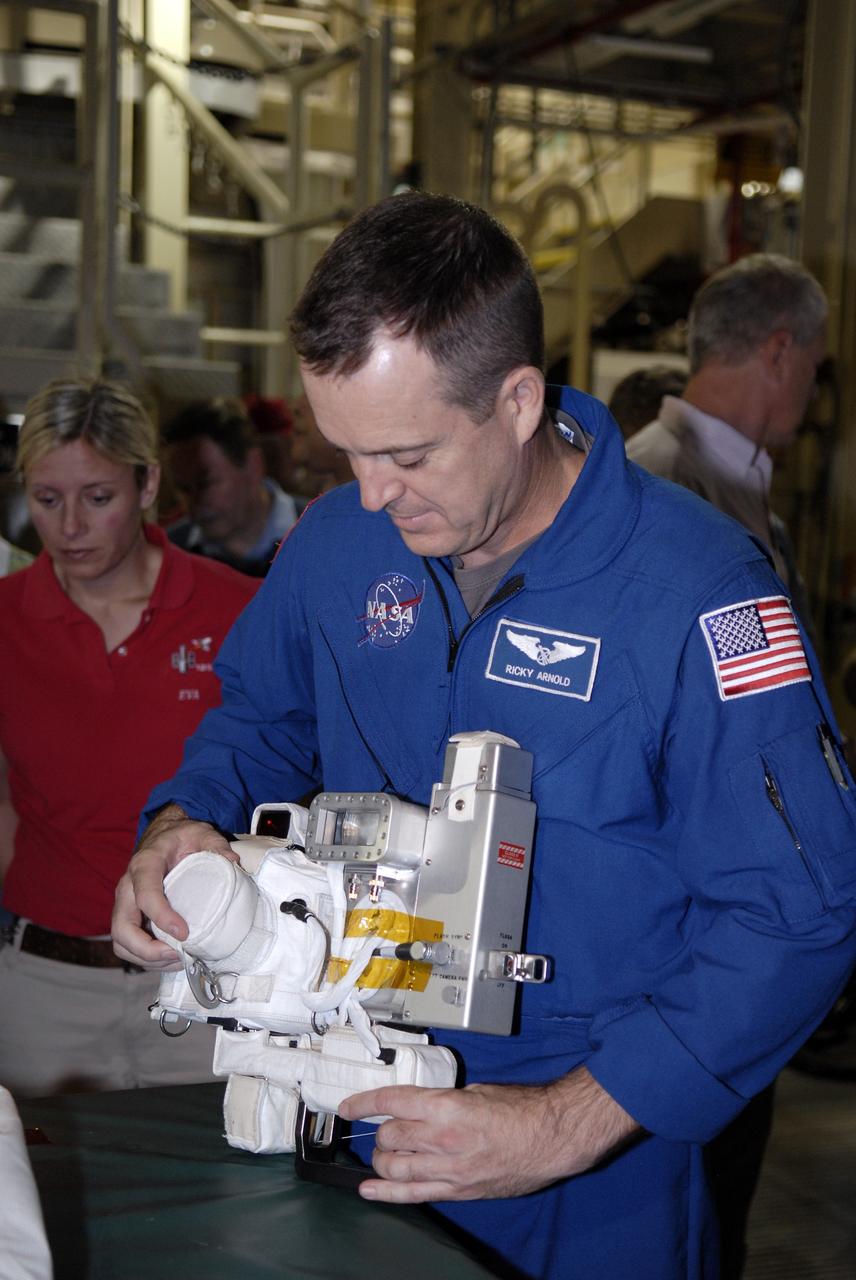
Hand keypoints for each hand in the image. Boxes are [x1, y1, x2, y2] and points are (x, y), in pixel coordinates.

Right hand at [111, 804, 236, 967]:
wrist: (163, 837)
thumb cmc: (181, 838)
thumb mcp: (201, 832)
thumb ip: (216, 844)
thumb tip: (232, 862)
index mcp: (145, 864)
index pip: (144, 894)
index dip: (161, 917)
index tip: (184, 933)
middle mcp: (127, 886)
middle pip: (122, 928)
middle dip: (146, 949)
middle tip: (178, 954)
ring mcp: (125, 905)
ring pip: (121, 942)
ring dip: (147, 959)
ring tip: (179, 960)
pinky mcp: (130, 917)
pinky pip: (128, 946)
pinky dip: (147, 958)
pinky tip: (172, 957)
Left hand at [338, 1066, 640, 1203]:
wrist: (551, 1139)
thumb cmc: (522, 1109)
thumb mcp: (477, 1091)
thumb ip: (445, 1100)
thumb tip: (424, 1106)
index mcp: (446, 1106)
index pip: (391, 1102)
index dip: (363, 1103)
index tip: (346, 1107)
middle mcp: (441, 1139)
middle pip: (389, 1136)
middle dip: (379, 1131)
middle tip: (383, 1128)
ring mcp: (447, 1169)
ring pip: (395, 1166)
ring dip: (382, 1158)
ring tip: (381, 1153)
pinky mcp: (457, 1190)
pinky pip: (413, 1194)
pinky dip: (386, 1193)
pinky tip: (368, 1189)